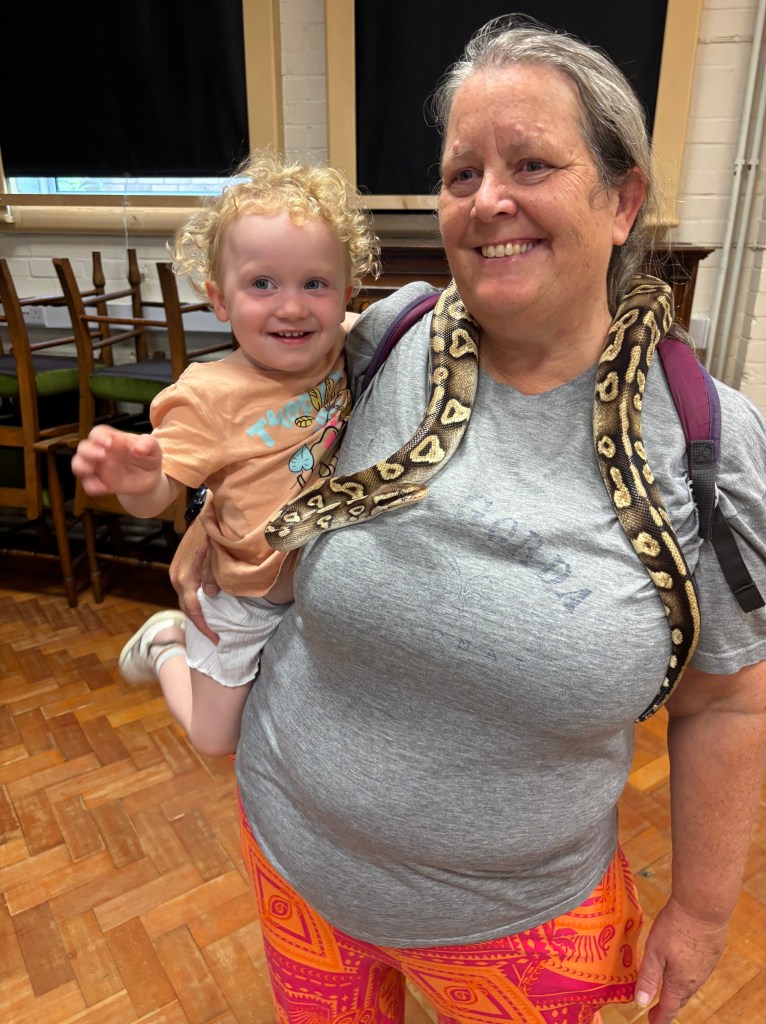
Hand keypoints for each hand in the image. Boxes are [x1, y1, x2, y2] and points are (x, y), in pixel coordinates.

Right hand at [72, 424, 161, 496]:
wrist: (149, 478)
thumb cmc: (148, 457)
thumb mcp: (153, 448)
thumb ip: (148, 444)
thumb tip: (140, 446)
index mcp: (112, 439)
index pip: (98, 433)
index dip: (100, 436)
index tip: (109, 442)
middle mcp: (102, 452)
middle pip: (83, 447)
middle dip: (88, 451)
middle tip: (102, 455)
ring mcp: (98, 468)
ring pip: (78, 464)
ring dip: (81, 466)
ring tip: (91, 469)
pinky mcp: (100, 482)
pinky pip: (88, 484)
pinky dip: (92, 486)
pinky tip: (105, 488)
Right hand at [170, 518, 219, 642]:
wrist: (206, 512)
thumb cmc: (213, 532)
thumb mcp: (216, 554)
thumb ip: (212, 575)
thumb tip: (210, 595)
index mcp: (185, 577)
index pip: (193, 609)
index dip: (204, 626)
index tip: (215, 639)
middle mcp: (176, 576)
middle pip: (186, 607)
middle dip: (200, 624)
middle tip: (215, 637)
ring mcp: (175, 572)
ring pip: (185, 599)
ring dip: (197, 612)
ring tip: (211, 625)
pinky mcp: (179, 567)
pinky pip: (185, 590)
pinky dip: (194, 601)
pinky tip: (205, 605)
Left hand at [634, 896, 727, 1023]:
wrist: (703, 908)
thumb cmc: (676, 928)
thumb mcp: (654, 951)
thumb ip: (648, 977)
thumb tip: (641, 1003)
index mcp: (679, 982)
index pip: (669, 1008)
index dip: (659, 1018)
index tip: (651, 1022)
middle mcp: (695, 979)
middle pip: (680, 999)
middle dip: (668, 1005)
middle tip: (657, 1009)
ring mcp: (706, 967)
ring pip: (690, 986)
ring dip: (678, 991)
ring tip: (668, 990)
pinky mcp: (712, 954)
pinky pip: (698, 972)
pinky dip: (688, 976)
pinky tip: (683, 967)